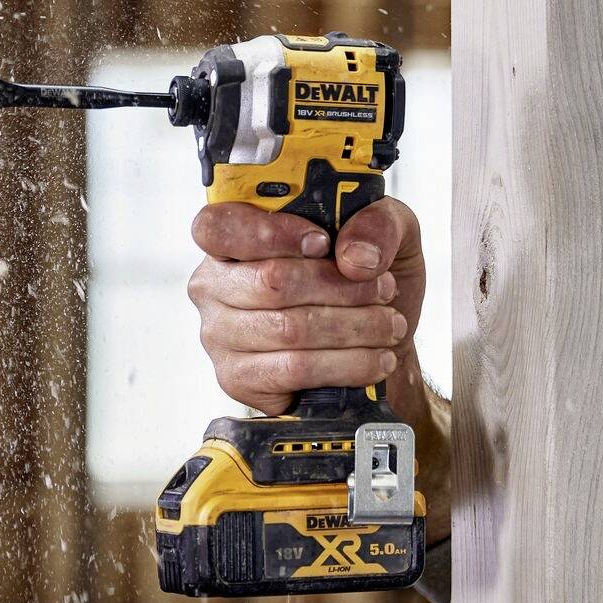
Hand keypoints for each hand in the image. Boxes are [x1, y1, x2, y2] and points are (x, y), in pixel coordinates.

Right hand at [187, 196, 425, 415]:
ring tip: (390, 325)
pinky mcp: (237, 379)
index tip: (323, 243)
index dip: (271, 233)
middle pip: (269, 281)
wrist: (373, 341)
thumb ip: (375, 223)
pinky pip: (295, 370)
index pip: (217, 227)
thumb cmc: (363, 277)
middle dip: (340, 287)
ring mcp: (219, 335)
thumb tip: (355, 257)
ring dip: (353, 327)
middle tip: (383, 290)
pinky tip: (376, 359)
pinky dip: (347, 364)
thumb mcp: (382, 230)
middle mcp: (213, 285)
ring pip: (288, 329)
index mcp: (230, 236)